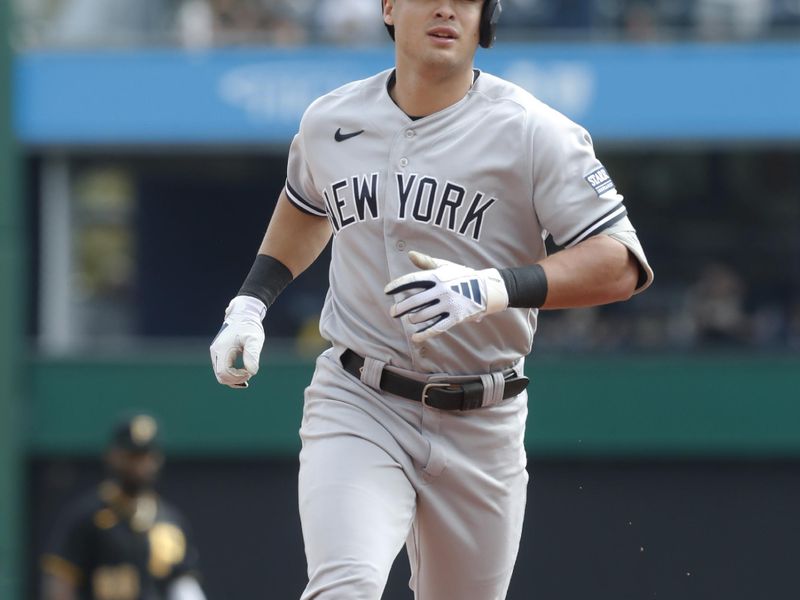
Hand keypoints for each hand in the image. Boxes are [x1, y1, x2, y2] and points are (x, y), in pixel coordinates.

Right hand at [210, 295, 266, 387]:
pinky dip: (232, 374)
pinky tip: (244, 373)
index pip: (224, 373)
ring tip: (248, 372)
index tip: (250, 371)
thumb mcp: (254, 339)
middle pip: (221, 376)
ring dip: (234, 378)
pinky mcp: (219, 353)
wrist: (243, 315)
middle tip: (249, 373)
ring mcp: (216, 353)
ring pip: (221, 374)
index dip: (238, 377)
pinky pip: (222, 370)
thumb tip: (252, 372)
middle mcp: (216, 352)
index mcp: (222, 349)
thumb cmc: (249, 326)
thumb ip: (252, 355)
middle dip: (236, 379)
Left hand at [384, 251, 507, 342]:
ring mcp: (448, 304)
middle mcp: (441, 290)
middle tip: (393, 312)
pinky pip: (437, 327)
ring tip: (410, 319)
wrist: (487, 289)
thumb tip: (410, 254)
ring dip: (413, 319)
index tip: (387, 290)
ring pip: (424, 315)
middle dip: (401, 308)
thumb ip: (426, 262)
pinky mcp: (456, 317)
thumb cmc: (462, 276)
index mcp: (437, 276)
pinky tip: (415, 337)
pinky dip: (424, 333)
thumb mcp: (445, 266)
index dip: (398, 285)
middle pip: (415, 301)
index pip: (412, 280)